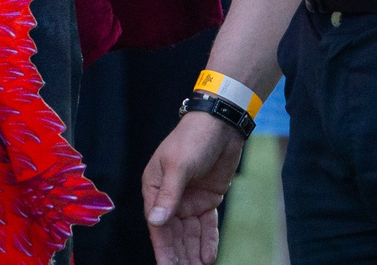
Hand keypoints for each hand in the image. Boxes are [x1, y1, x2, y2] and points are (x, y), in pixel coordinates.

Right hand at [142, 109, 243, 264]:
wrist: (222, 124)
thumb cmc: (193, 138)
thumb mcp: (178, 165)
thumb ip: (168, 195)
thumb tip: (156, 222)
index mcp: (155, 188)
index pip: (158, 226)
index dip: (163, 249)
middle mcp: (171, 198)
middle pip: (174, 235)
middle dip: (179, 256)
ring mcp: (190, 200)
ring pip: (190, 234)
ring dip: (193, 253)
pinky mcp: (208, 200)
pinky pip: (207, 226)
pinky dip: (208, 242)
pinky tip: (209, 258)